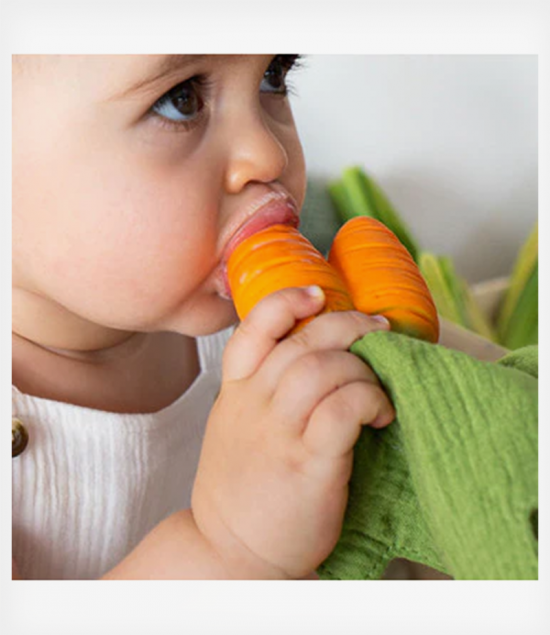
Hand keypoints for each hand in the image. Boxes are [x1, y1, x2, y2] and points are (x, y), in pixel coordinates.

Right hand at [191, 286, 394, 578]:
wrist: (229, 553)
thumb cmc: (242, 490)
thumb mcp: (235, 429)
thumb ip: (261, 392)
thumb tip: (315, 360)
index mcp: (235, 392)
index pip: (253, 328)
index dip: (287, 301)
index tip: (317, 295)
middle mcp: (254, 404)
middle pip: (303, 340)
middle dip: (348, 325)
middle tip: (377, 330)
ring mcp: (278, 432)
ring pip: (324, 367)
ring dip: (363, 368)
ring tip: (379, 387)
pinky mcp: (307, 463)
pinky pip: (343, 408)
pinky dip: (370, 400)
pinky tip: (382, 414)